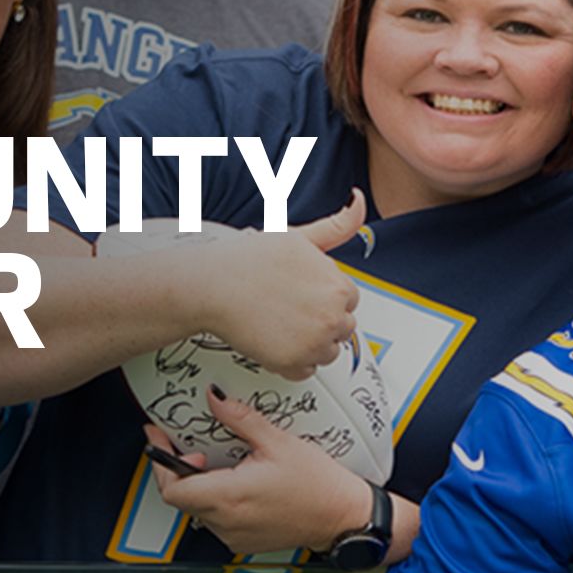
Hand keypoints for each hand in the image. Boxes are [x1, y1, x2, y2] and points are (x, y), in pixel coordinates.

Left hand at [141, 388, 373, 555]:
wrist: (342, 516)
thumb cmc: (318, 485)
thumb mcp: (278, 442)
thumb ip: (240, 419)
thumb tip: (215, 398)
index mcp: (230, 496)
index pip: (172, 488)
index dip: (160, 463)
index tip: (159, 441)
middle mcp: (226, 521)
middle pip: (182, 497)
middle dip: (181, 470)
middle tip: (193, 449)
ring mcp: (233, 536)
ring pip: (198, 509)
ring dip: (202, 487)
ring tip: (222, 466)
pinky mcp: (243, 542)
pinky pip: (217, 521)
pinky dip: (219, 502)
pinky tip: (239, 486)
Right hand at [187, 191, 365, 379]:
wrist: (213, 285)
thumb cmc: (250, 260)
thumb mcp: (298, 236)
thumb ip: (336, 225)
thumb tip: (358, 201)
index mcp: (339, 287)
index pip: (348, 301)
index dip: (324, 297)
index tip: (301, 293)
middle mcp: (332, 317)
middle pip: (341, 328)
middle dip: (320, 320)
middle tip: (287, 307)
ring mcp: (314, 343)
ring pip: (325, 352)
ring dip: (308, 343)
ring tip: (279, 322)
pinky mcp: (293, 364)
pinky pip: (305, 371)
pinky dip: (291, 362)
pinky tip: (273, 339)